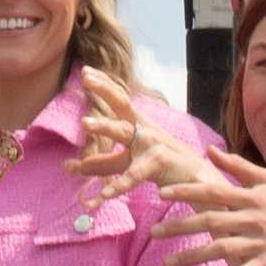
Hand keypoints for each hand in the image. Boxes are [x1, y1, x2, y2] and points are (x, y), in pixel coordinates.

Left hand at [64, 69, 213, 216]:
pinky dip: (119, 185)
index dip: (105, 84)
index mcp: (140, 124)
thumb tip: (68, 166)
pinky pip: (133, 174)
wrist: (198, 181)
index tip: (86, 71)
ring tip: (84, 123)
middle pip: (123, 104)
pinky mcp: (158, 164)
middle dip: (105, 90)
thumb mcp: (129, 162)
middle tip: (86, 78)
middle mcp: (145, 129)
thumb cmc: (162, 167)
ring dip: (105, 125)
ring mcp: (152, 144)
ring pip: (124, 132)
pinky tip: (104, 194)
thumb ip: (100, 164)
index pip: (121, 99)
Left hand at [147, 152, 265, 265]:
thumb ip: (236, 167)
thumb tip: (208, 150)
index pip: (213, 192)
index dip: (187, 192)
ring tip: (166, 262)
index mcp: (251, 197)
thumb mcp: (265, 182)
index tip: (162, 193)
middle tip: (153, 231)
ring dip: (192, 257)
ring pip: (221, 250)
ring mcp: (259, 244)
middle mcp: (254, 219)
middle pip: (212, 221)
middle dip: (181, 226)